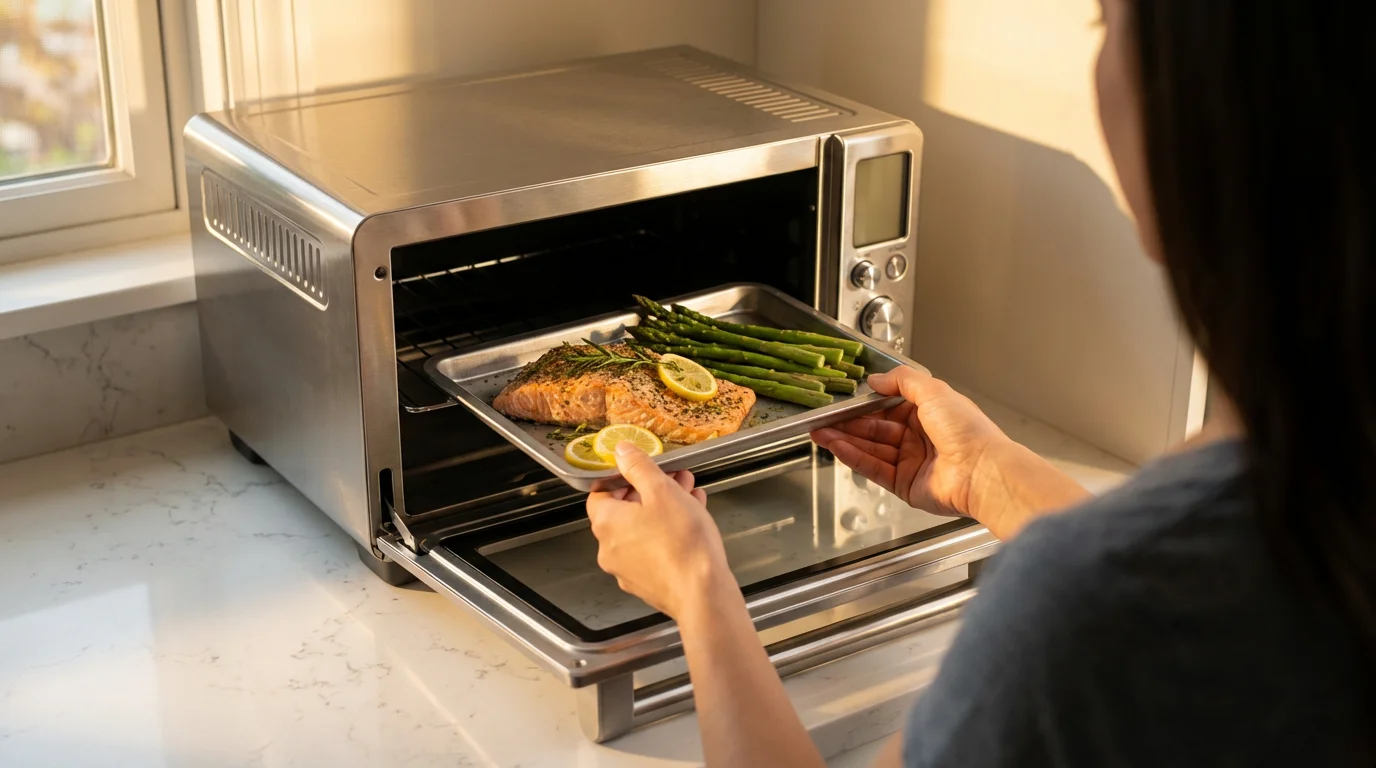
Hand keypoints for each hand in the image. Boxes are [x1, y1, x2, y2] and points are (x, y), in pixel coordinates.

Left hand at [586, 442, 733, 618]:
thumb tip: (619, 450)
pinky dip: (668, 533)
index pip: (600, 494)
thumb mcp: (661, 491)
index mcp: (606, 524)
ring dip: (664, 509)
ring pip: (642, 530)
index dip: (621, 478)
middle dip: (651, 490)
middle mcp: (609, 550)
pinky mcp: (648, 585)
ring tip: (691, 495)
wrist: (702, 593)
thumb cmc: (681, 539)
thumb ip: (638, 466)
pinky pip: (654, 551)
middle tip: (675, 478)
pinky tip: (693, 520)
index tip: (642, 470)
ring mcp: (627, 571)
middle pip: (625, 511)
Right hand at [812, 367, 1004, 518]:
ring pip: (870, 448)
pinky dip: (853, 457)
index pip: (888, 407)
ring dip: (844, 440)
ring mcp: (910, 462)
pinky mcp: (903, 484)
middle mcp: (919, 437)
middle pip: (875, 429)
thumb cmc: (967, 430)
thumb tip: (876, 379)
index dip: (864, 404)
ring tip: (820, 432)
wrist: (982, 472)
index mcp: (929, 413)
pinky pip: (873, 468)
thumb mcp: (933, 391)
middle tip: (822, 418)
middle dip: (848, 423)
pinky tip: (836, 447)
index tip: (842, 400)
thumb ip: (901, 381)